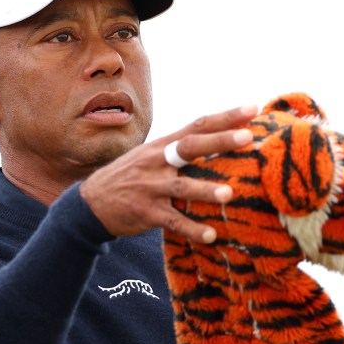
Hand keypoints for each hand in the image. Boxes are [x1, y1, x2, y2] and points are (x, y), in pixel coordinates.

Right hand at [79, 105, 256, 243]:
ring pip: (181, 188)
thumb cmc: (130, 177)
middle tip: (248, 136)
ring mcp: (151, 188)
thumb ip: (178, 148)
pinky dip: (192, 229)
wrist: (91, 204)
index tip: (252, 108)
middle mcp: (157, 162)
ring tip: (229, 194)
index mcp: (162, 146)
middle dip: (220, 141)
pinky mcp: (146, 213)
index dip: (225, 117)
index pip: (197, 125)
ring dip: (206, 190)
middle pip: (191, 147)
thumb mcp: (150, 155)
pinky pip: (173, 222)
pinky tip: (211, 235)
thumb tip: (217, 139)